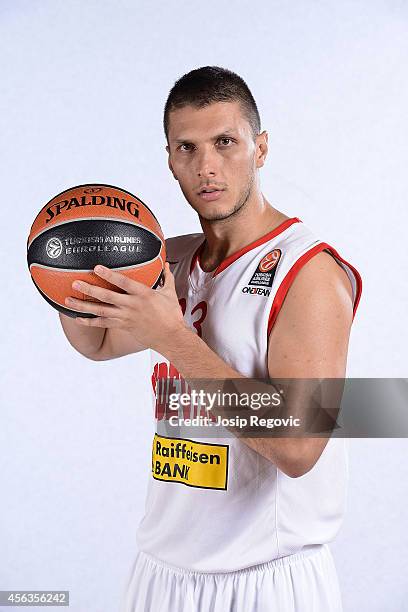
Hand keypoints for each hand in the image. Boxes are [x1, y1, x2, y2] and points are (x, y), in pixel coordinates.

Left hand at [64, 262, 188, 352]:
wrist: (170, 337)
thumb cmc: (171, 315)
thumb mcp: (170, 293)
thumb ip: (166, 277)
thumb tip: (164, 265)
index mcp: (144, 294)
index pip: (124, 282)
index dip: (109, 275)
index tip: (97, 268)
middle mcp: (132, 305)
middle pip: (107, 297)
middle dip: (90, 289)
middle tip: (75, 282)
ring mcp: (126, 317)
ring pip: (101, 311)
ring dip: (83, 306)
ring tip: (69, 300)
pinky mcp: (123, 326)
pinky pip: (103, 323)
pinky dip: (90, 322)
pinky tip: (78, 318)